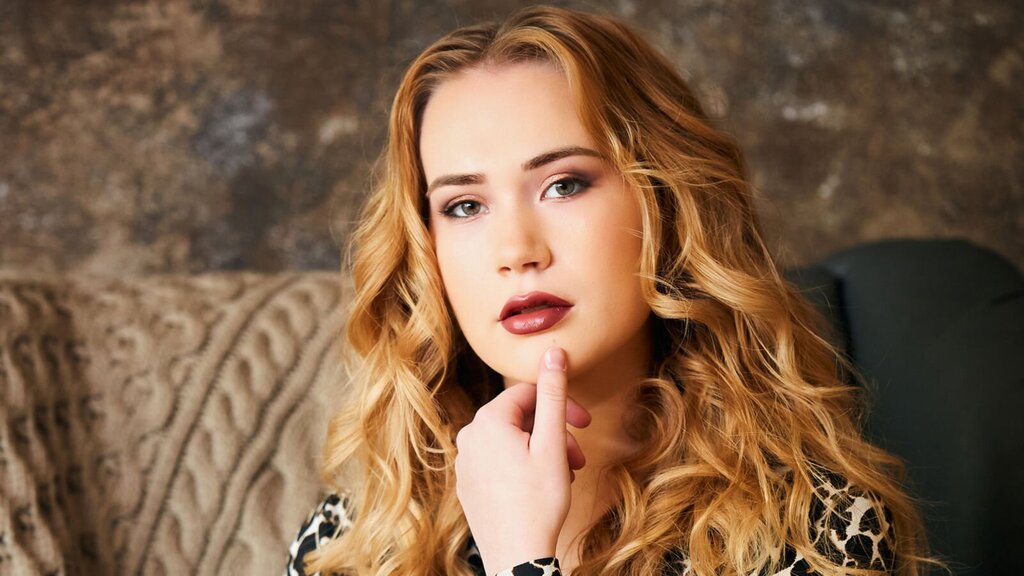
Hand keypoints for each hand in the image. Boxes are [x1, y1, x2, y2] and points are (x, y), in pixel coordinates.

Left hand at [454, 347, 590, 574]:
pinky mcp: (468, 485)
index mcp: (487, 421)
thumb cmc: (538, 501)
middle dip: (553, 434)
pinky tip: (540, 488)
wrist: (516, 556)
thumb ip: (554, 393)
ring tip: (563, 476)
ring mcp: (465, 462)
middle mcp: (469, 437)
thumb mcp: (552, 442)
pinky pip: (498, 462)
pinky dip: (523, 467)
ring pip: (511, 442)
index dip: (561, 405)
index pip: (528, 393)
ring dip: (541, 452)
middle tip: (577, 457)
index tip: (585, 424)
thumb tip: (554, 351)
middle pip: (520, 419)